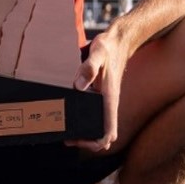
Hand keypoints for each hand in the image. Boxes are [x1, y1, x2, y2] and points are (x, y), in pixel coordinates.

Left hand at [68, 29, 128, 152]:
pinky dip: (84, 120)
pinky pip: (95, 115)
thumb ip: (89, 68)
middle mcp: (108, 103)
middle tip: (68, 137)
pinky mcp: (100, 95)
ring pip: (99, 127)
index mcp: (109, 99)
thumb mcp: (97, 54)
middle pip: (104, 136)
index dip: (95, 142)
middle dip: (87, 142)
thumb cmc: (108, 48)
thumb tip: (79, 86)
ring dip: (85, 133)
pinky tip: (69, 112)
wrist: (118, 41)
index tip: (78, 138)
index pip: (109, 132)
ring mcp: (105, 101)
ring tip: (66, 129)